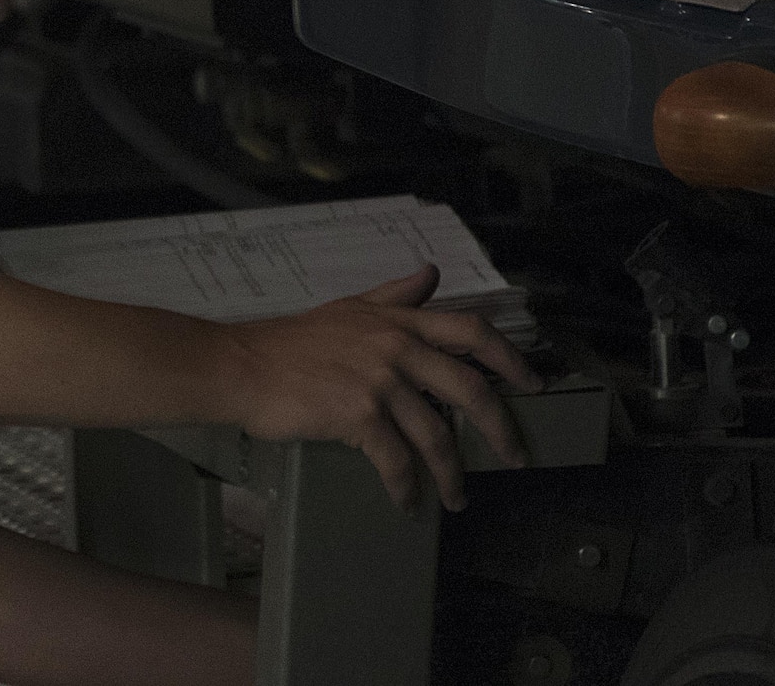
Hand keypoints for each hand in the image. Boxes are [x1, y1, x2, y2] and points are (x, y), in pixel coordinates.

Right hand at [221, 265, 542, 512]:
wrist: (242, 365)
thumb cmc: (289, 342)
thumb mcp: (347, 309)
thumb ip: (393, 295)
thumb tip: (430, 273)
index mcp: (397, 321)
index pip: (471, 331)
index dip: (509, 357)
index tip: (531, 383)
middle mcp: (396, 347)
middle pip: (469, 388)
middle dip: (499, 427)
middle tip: (514, 456)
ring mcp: (379, 381)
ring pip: (436, 435)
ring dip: (452, 474)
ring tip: (457, 498)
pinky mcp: (358, 415)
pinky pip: (397, 460)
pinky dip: (407, 487)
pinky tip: (407, 501)